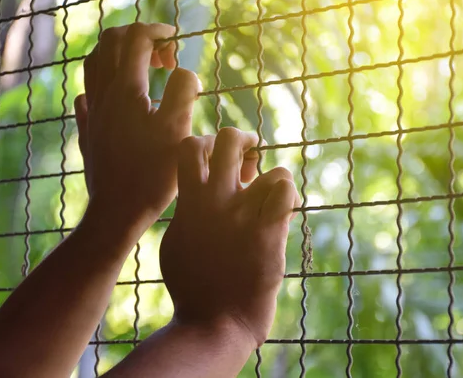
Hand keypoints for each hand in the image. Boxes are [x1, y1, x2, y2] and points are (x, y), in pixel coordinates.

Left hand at [74, 22, 200, 231]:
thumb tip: (184, 72)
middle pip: (110, 43)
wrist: (118, 211)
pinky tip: (119, 99)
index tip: (177, 42)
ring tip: (144, 69)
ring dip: (119, 56)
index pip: (136, 39)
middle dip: (138, 38)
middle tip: (164, 57)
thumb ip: (183, 93)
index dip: (158, 32)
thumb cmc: (153, 176)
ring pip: (95, 64)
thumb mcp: (179, 131)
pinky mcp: (89, 130)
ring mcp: (93, 113)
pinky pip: (88, 94)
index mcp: (127, 91)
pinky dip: (105, 84)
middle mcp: (104, 96)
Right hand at [160, 128, 299, 347]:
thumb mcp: (174, 246)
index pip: (189, 147)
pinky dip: (288, 197)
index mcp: (190, 203)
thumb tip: (196, 201)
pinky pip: (287, 195)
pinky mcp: (268, 235)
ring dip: (276, 181)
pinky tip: (283, 212)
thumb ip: (186, 216)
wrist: (214, 323)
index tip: (216, 161)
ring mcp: (244, 216)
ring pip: (273, 171)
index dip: (205, 144)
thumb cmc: (191, 289)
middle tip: (251, 152)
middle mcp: (216, 201)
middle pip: (229, 139)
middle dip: (242, 139)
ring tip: (273, 198)